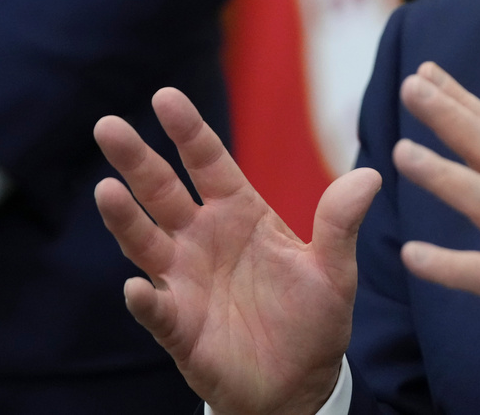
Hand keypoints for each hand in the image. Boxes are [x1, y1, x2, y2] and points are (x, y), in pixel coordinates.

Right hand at [94, 88, 378, 414]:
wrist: (299, 383)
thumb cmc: (313, 317)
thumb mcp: (335, 269)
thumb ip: (342, 222)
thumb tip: (373, 174)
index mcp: (241, 214)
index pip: (209, 163)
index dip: (188, 131)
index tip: (165, 96)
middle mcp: (204, 239)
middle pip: (163, 192)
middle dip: (136, 160)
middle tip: (108, 125)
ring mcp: (186, 281)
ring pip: (146, 243)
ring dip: (126, 219)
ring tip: (106, 190)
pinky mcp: (180, 327)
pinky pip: (158, 311)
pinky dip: (146, 301)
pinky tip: (136, 288)